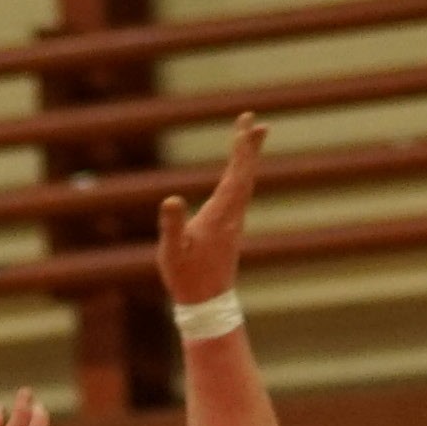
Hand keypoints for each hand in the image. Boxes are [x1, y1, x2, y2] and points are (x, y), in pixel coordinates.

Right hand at [155, 114, 267, 308]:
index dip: (241, 149)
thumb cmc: (187, 277)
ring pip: (245, 182)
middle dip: (249, 147)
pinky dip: (241, 176)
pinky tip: (238, 174)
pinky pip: (240, 193)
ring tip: (252, 138)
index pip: (235, 174)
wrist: (207, 303)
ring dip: (248, 159)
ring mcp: (234, 221)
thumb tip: (171, 200)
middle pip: (245, 173)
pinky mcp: (230, 228)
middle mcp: (232, 214)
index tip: (246, 125)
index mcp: (220, 214)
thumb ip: (172, 226)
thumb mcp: (172, 252)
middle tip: (255, 121)